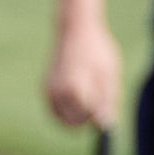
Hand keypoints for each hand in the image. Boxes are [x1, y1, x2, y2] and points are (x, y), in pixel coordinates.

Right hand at [42, 17, 126, 141]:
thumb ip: (107, 102)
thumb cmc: (96, 49)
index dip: (99, 114)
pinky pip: (55, 110)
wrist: (75, 28)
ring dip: (75, 114)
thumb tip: (105, 126)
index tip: (104, 99)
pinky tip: (78, 92)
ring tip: (88, 92)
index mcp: (73, 89)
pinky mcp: (45, 88)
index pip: (87, 119)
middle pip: (72, 123)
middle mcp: (56, 92)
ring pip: (61, 119)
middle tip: (97, 101)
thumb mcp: (109, 75)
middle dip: (86, 118)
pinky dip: (66, 109)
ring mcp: (48, 90)